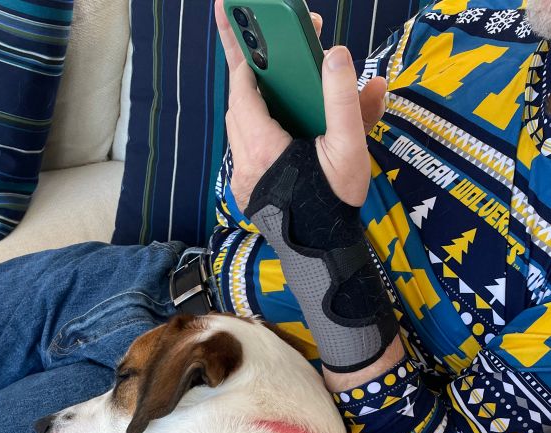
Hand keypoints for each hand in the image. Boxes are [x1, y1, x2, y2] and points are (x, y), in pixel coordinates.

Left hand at [215, 0, 386, 209]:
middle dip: (246, 70)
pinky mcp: (248, 189)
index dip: (245, 56)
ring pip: (241, 128)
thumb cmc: (334, 203)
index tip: (248, 27)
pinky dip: (261, 126)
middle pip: (238, 105)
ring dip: (254, 99)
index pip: (242, 91)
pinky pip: (247, 148)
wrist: (325, 252)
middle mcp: (244, 162)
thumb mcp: (347, 149)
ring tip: (272, 73)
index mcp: (263, 148)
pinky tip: (283, 116)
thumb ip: (343, 100)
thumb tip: (337, 56)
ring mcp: (243, 178)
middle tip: (250, 34)